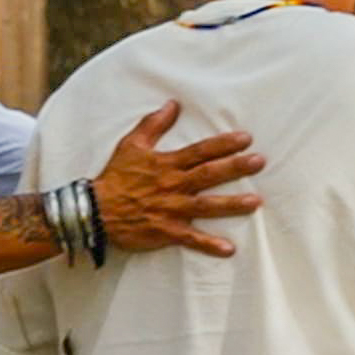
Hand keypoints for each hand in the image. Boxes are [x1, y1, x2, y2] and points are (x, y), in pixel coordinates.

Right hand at [91, 101, 263, 257]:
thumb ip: (153, 124)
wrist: (95, 210)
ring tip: (255, 202)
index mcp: (167, 164)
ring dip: (231, 204)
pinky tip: (229, 249)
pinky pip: (191, 239)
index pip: (200, 151)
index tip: (246, 139)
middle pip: (209, 175)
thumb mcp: (131, 145)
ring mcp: (171, 209)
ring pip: (206, 206)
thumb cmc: (115, 177)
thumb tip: (172, 104)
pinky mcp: (165, 231)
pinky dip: (209, 244)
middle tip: (259, 162)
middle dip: (236, 167)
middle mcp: (173, 185)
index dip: (223, 144)